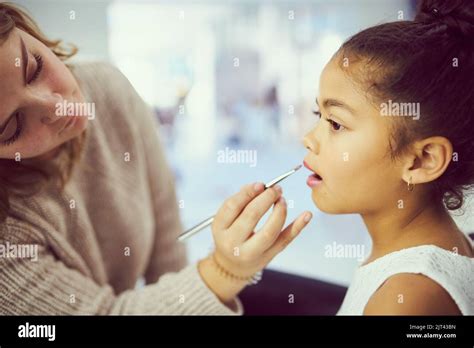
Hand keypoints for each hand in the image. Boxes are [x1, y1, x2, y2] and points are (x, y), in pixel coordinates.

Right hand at [198, 182, 311, 303]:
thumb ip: (241, 201)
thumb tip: (261, 186)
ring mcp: (251, 252)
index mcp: (219, 228)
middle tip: (276, 189)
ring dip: (280, 211)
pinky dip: (297, 227)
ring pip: (270, 231)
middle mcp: (233, 242)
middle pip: (251, 216)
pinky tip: (307, 215)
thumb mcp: (227, 219)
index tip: (261, 184)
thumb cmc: (231, 233)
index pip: (233, 206)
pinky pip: (285, 240)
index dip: (248, 192)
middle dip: (266, 198)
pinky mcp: (268, 257)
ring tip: (282, 199)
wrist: (232, 265)